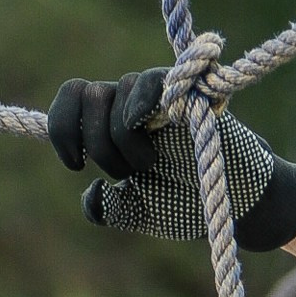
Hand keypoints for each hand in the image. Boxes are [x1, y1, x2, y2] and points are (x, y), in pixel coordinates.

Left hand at [46, 71, 295, 252]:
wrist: (233, 208)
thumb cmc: (189, 205)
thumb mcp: (138, 212)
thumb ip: (107, 208)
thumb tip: (90, 191)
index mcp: (114, 124)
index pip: (71, 102)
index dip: (62, 130)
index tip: (77, 166)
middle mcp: (131, 102)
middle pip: (83, 94)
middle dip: (96, 143)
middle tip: (126, 175)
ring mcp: (158, 93)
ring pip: (112, 95)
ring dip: (122, 141)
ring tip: (150, 167)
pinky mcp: (185, 91)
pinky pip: (147, 83)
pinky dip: (139, 107)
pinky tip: (149, 127)